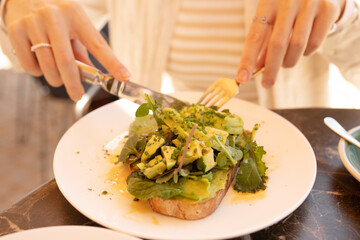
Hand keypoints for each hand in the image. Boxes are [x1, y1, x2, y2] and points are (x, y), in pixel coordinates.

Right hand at [5, 0, 129, 100]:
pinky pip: (29, 64)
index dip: (112, 63)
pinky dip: (37, 72)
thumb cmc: (56, 14)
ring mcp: (33, 23)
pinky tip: (40, 65)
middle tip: (77, 95)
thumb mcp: (74, 24)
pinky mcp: (16, 30)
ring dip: (55, 79)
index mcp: (76, 15)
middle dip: (73, 84)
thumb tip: (92, 74)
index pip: (98, 44)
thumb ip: (83, 49)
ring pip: (48, 66)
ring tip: (57, 76)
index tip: (124, 77)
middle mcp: (55, 18)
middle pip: (66, 61)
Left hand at [237, 0, 345, 88]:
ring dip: (289, 61)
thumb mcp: (272, 20)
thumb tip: (255, 70)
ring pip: (297, 46)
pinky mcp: (327, 9)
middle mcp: (288, 2)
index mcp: (268, 4)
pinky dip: (307, 53)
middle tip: (266, 84)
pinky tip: (303, 49)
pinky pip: (315, 43)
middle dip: (271, 69)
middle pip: (277, 44)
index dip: (248, 59)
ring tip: (286, 62)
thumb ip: (263, 43)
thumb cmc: (288, 9)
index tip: (242, 78)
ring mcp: (309, 4)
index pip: (255, 36)